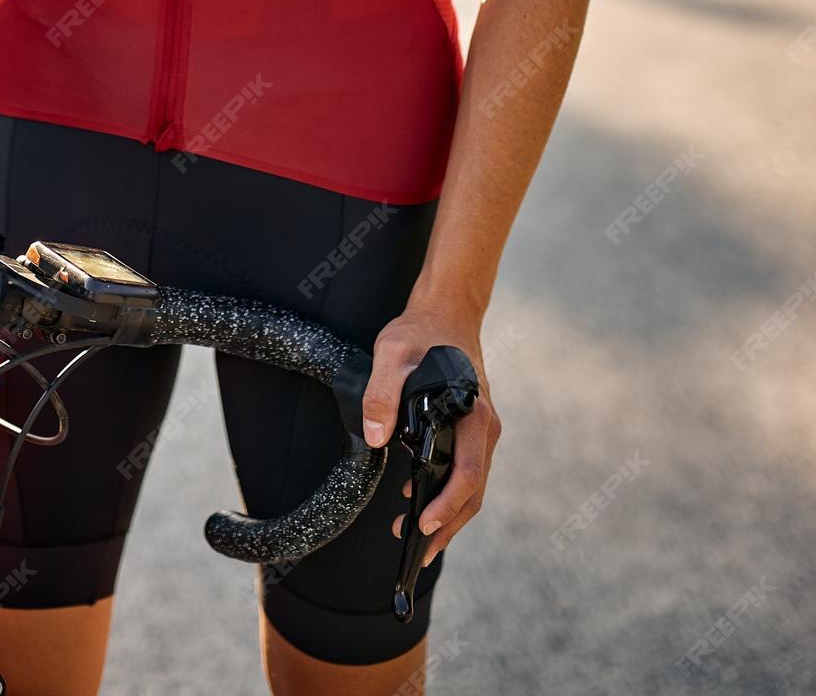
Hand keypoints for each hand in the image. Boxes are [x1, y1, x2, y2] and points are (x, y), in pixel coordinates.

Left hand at [358, 300, 500, 570]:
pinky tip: (421, 500)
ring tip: (417, 538)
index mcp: (473, 414)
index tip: (425, 524)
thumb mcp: (392, 354)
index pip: (468, 472)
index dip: (448, 504)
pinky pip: (466, 470)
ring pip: (471, 486)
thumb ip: (382, 393)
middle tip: (418, 552)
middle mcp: (485, 427)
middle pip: (473, 491)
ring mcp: (482, 430)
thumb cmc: (420, 331)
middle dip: (447, 525)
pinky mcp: (472, 429)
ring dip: (449, 514)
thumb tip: (377, 437)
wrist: (446, 311)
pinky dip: (449, 493)